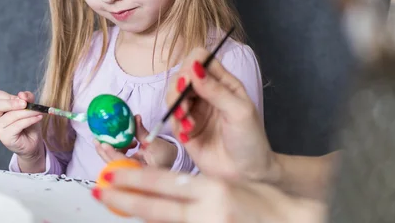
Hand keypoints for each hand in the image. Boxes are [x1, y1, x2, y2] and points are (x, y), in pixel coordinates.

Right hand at [0, 90, 44, 168]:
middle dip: (11, 103)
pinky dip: (29, 120)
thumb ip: (27, 98)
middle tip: (25, 104)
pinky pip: (17, 125)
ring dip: (27, 112)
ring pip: (11, 116)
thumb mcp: (29, 106)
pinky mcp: (5, 137)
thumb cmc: (28, 122)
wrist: (33, 141)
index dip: (10, 96)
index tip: (23, 99)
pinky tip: (37, 118)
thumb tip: (21, 94)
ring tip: (38, 112)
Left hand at [94, 115, 177, 167]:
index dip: (113, 154)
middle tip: (96, 140)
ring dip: (109, 150)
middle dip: (104, 152)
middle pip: (113, 166)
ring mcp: (129, 173)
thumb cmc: (165, 153)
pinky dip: (116, 150)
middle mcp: (133, 176)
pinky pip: (117, 160)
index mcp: (142, 173)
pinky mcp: (127, 168)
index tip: (104, 143)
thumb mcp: (154, 142)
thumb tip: (135, 118)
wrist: (171, 159)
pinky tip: (122, 143)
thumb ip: (141, 131)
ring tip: (109, 138)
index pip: (124, 165)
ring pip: (113, 163)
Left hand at [94, 167, 325, 222]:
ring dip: (142, 217)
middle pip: (157, 208)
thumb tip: (163, 190)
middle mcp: (209, 211)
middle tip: (100, 192)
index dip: (133, 180)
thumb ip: (195, 189)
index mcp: (213, 190)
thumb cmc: (263, 203)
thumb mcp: (227, 186)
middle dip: (125, 201)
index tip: (110, 177)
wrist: (294, 221)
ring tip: (120, 209)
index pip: (164, 183)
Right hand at [167, 47, 277, 182]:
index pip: (200, 59)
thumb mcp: (238, 111)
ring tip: (186, 121)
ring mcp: (194, 109)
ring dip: (175, 105)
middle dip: (179, 87)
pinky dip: (175, 122)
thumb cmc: (250, 141)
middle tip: (185, 104)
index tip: (190, 80)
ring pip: (172, 94)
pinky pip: (170, 117)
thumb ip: (215, 90)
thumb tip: (193, 68)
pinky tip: (188, 132)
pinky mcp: (184, 127)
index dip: (191, 64)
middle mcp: (206, 92)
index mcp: (223, 83)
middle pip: (181, 75)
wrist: (246, 175)